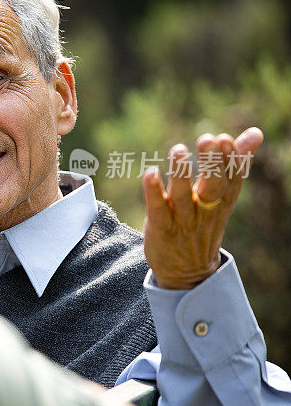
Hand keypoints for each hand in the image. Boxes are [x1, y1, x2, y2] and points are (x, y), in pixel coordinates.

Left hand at [141, 127, 262, 288]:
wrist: (187, 273)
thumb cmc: (203, 224)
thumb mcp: (222, 198)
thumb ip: (234, 164)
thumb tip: (255, 133)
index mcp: (222, 201)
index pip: (232, 179)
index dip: (230, 159)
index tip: (224, 138)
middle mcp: (205, 210)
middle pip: (213, 187)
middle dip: (212, 163)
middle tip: (207, 139)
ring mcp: (182, 220)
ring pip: (182, 197)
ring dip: (180, 173)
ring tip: (179, 150)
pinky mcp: (161, 228)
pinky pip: (157, 209)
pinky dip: (153, 191)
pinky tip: (150, 173)